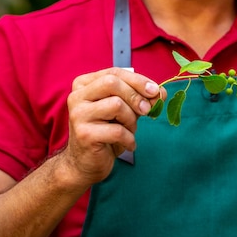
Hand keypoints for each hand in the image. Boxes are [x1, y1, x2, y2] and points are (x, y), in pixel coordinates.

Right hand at [62, 67, 163, 184]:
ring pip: (116, 105)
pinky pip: (117, 131)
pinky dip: (129, 139)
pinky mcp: (84, 134)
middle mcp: (77, 97)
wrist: (87, 163)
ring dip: (131, 120)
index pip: (114, 72)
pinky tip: (128, 144)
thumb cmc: (106, 133)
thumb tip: (160, 92)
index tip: (156, 91)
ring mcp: (78, 115)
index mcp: (84, 85)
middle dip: (135, 96)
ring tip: (130, 131)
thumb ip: (139, 98)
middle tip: (146, 111)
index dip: (139, 80)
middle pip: (112, 83)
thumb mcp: (124, 110)